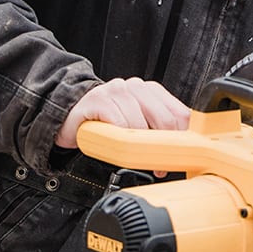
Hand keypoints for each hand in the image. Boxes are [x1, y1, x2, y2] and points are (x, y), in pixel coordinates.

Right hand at [55, 77, 191, 148]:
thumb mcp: (136, 122)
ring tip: (131, 156)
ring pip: (140, 125)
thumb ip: (157, 128)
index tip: (176, 156)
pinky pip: (118, 124)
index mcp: (150, 90)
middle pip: (163, 119)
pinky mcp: (98, 99)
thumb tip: (180, 149)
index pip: (179, 112)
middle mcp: (135, 86)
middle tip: (157, 165)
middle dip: (162, 147)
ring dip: (138, 147)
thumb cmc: (106, 121)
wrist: (72, 116)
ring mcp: (116, 90)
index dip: (180, 138)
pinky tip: (113, 143)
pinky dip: (118, 139)